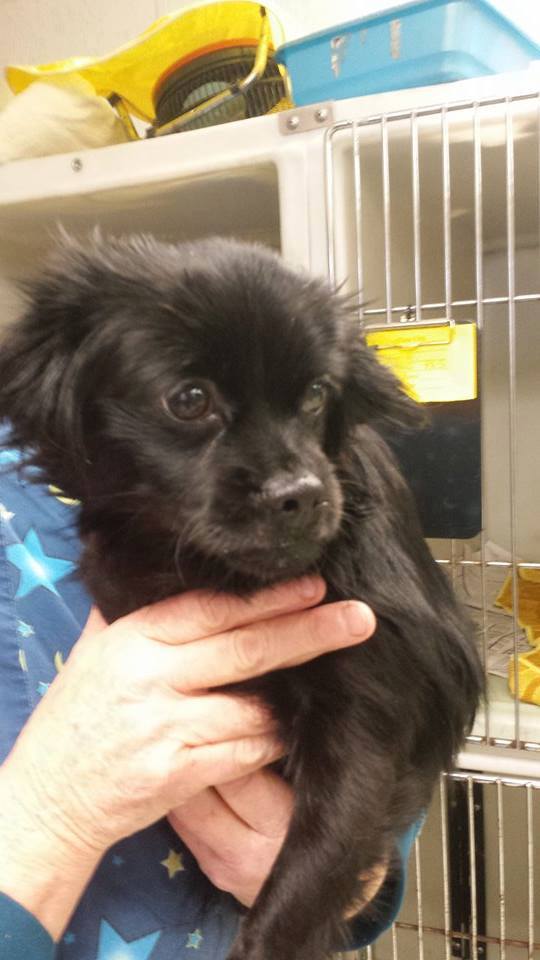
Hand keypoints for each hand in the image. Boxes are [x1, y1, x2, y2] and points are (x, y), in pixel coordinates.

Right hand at [0, 579, 375, 938]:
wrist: (52, 795)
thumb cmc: (77, 716)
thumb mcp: (95, 650)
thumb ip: (133, 611)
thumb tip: (162, 570)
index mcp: (134, 639)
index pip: (212, 609)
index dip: (268, 597)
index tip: (315, 584)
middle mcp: (152, 678)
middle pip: (247, 651)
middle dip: (309, 633)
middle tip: (359, 619)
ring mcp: (166, 728)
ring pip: (254, 709)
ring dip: (293, 700)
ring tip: (328, 685)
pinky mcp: (179, 775)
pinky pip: (246, 754)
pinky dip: (270, 743)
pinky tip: (285, 734)